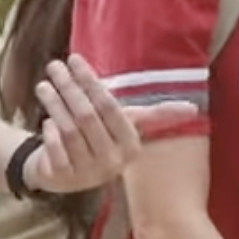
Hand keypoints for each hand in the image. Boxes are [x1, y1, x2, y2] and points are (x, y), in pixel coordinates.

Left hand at [24, 54, 198, 195]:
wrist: (65, 174)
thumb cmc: (99, 140)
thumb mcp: (126, 126)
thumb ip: (155, 115)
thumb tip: (194, 108)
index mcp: (130, 147)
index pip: (110, 107)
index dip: (91, 81)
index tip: (75, 59)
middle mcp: (111, 163)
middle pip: (86, 116)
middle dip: (69, 86)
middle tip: (54, 65)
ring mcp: (85, 172)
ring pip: (69, 129)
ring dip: (55, 103)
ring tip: (44, 84)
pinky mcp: (62, 178)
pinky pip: (54, 147)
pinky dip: (49, 131)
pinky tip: (46, 119)